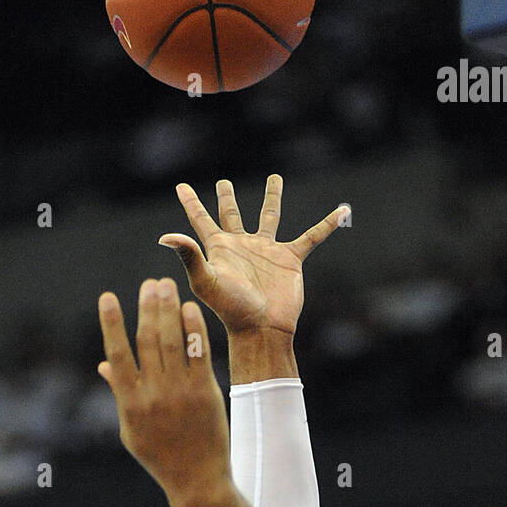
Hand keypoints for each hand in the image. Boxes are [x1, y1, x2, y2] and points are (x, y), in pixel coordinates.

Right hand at [97, 279, 231, 503]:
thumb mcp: (132, 430)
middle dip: (146, 307)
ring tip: (167, 286)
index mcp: (130, 403)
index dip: (111, 324)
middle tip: (149, 284)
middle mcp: (153, 395)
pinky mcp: (205, 393)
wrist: (196, 480)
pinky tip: (189, 309)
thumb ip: (119, 394)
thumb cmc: (160, 456)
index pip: (117, 355)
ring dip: (168, 310)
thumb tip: (103, 365)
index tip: (107, 297)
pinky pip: (198, 353)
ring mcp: (180, 393)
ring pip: (171, 342)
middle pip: (147, 341)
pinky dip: (193, 328)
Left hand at [159, 175, 347, 337]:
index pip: (200, 220)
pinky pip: (311, 236)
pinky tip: (342, 211)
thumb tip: (165, 236)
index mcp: (220, 249)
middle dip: (226, 198)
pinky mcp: (290, 259)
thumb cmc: (232, 309)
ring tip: (276, 178)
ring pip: (270, 216)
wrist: (262, 328)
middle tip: (224, 182)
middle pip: (231, 214)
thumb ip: (189, 256)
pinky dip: (327, 224)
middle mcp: (242, 246)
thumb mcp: (206, 281)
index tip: (181, 186)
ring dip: (273, 198)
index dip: (191, 203)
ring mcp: (267, 251)